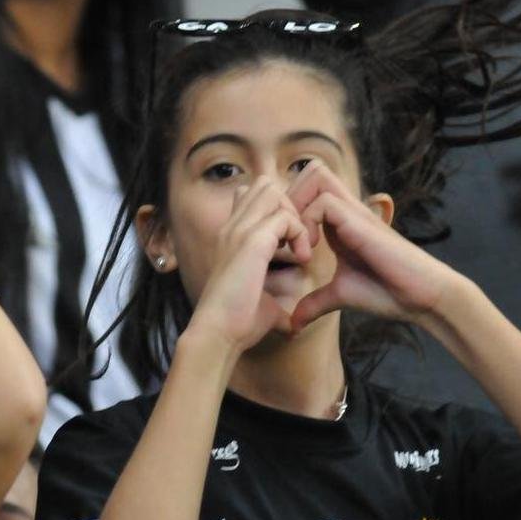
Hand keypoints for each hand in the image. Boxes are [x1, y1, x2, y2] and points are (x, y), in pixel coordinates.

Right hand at [187, 176, 313, 352]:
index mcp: (231, 237)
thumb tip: (293, 326)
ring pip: (273, 192)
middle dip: (290, 206)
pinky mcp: (252, 242)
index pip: (251, 196)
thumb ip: (275, 305)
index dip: (277, 210)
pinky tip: (302, 259)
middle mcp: (232, 228)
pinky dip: (299, 233)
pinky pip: (285, 217)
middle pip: (264, 186)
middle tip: (299, 239)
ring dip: (294, 215)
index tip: (289, 241)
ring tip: (301, 246)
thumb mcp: (261, 305)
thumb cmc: (237, 324)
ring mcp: (239, 231)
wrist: (218, 333)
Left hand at [287, 162, 455, 330]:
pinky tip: (309, 252)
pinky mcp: (360, 221)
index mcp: (337, 222)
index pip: (305, 190)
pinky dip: (308, 223)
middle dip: (287, 198)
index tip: (278, 244)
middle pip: (309, 172)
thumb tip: (294, 322)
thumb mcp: (340, 295)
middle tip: (282, 235)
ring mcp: (354, 212)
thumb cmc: (388, 292)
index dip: (285, 210)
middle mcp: (345, 210)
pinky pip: (325, 202)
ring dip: (296, 206)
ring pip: (315, 175)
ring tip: (296, 242)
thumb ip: (315, 302)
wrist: (423, 298)